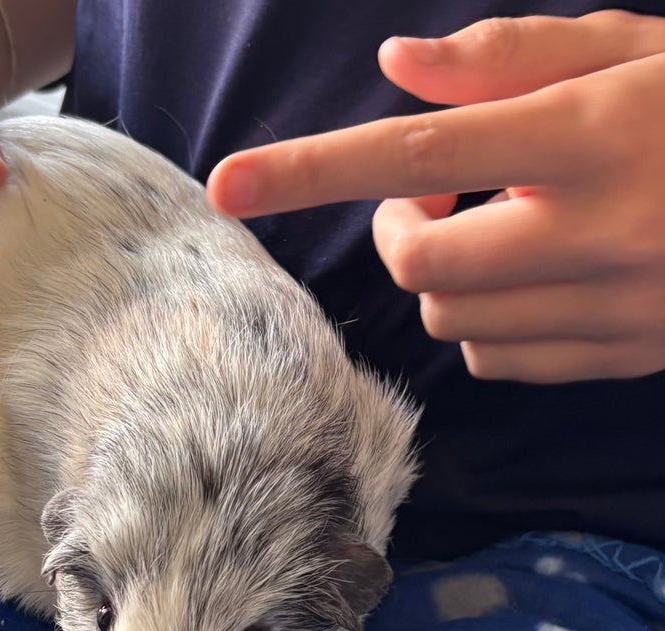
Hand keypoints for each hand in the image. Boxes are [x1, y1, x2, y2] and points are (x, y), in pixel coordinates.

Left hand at [207, 11, 664, 382]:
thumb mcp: (634, 46)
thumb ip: (511, 57)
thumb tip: (394, 68)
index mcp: (594, 129)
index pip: (418, 147)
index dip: (313, 169)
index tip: (230, 183)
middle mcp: (599, 226)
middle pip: (422, 262)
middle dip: (399, 230)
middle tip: (431, 194)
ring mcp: (615, 304)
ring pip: (452, 319)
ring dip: (445, 275)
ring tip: (500, 228)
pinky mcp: (623, 355)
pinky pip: (498, 359)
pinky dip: (485, 322)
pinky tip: (531, 280)